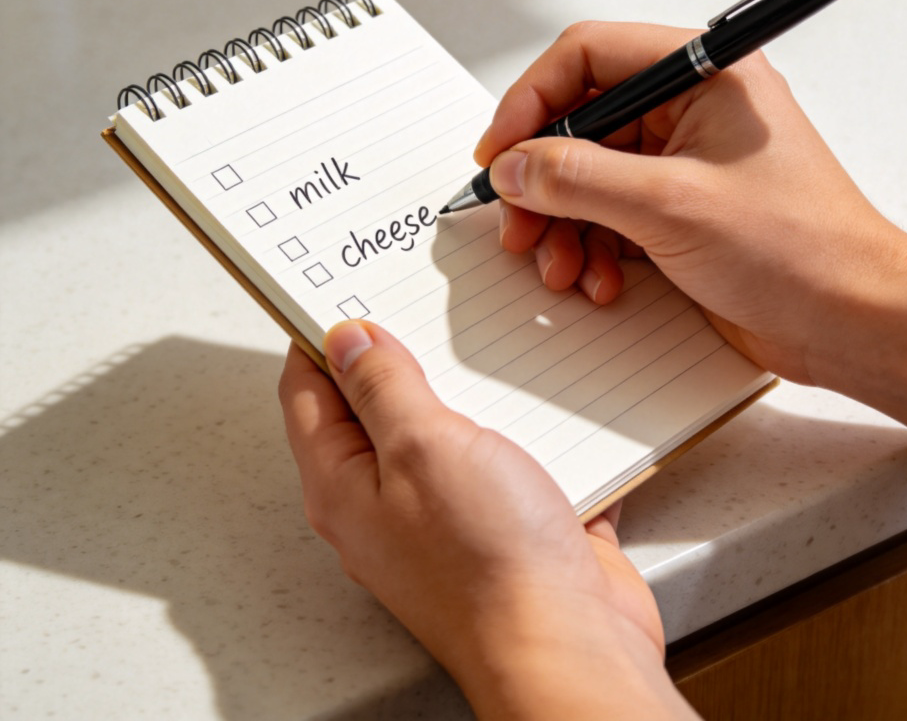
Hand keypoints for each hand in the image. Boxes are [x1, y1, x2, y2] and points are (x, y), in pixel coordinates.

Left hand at [279, 322, 696, 718]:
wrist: (569, 645)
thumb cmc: (489, 563)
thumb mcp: (422, 447)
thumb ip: (382, 388)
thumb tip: (348, 339)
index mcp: (345, 485)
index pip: (308, 391)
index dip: (320, 335)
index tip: (345, 291)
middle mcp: (385, 503)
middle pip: (371, 408)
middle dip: (393, 353)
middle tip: (416, 303)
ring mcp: (443, 514)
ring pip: (438, 429)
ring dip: (459, 386)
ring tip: (481, 336)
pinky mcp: (498, 522)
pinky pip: (494, 457)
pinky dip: (509, 424)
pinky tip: (534, 395)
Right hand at [475, 21, 906, 489]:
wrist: (854, 322)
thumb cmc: (803, 251)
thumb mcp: (671, 207)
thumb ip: (579, 180)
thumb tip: (515, 166)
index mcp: (704, 74)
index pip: (589, 56)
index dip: (532, 100)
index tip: (500, 150)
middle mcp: (691, 110)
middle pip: (581, 122)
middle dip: (544, 179)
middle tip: (519, 221)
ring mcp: (684, 163)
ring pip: (589, 176)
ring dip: (564, 224)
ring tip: (560, 266)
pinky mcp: (680, 211)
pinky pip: (610, 215)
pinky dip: (592, 248)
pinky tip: (598, 281)